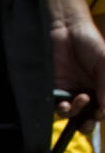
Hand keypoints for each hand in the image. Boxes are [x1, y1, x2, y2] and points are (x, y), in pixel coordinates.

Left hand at [51, 15, 104, 130]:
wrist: (66, 29)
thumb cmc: (89, 42)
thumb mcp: (104, 61)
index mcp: (99, 87)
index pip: (101, 107)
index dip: (101, 114)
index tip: (100, 112)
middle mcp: (84, 92)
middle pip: (86, 117)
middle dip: (88, 124)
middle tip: (89, 122)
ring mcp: (69, 92)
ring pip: (71, 114)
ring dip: (76, 112)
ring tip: (81, 99)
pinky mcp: (54, 90)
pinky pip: (56, 106)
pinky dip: (62, 110)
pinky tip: (65, 104)